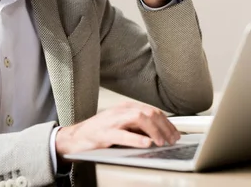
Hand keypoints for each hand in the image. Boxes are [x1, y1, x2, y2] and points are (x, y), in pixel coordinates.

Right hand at [55, 101, 180, 158]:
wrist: (75, 137)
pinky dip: (137, 139)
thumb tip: (160, 133)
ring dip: (154, 130)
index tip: (175, 133)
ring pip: (139, 118)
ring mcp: (112, 121)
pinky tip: (146, 143)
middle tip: (172, 139)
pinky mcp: (104, 134)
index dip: (167, 122)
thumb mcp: (122, 125)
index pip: (152, 110)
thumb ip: (138, 127)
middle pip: (149, 112)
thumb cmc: (100, 132)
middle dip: (164, 126)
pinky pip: (123, 134)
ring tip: (162, 141)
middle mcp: (120, 111)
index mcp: (126, 107)